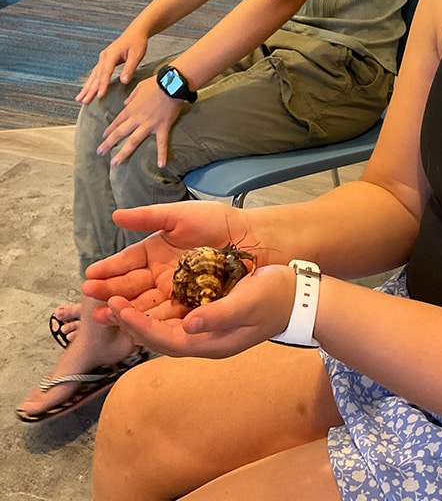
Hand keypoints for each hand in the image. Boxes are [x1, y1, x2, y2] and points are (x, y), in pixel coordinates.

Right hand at [77, 29, 147, 104]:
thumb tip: (123, 81)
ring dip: (86, 87)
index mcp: (111, 55)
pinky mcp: (105, 60)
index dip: (102, 85)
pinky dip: (91, 82)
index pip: (105, 73)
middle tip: (84, 101)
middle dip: (89, 89)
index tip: (99, 95)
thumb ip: (129, 69)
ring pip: (93, 75)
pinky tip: (87, 89)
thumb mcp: (136, 55)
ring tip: (80, 98)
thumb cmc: (137, 42)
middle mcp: (104, 57)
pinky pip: (96, 73)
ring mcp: (103, 58)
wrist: (135, 32)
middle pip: (96, 76)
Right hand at [83, 201, 269, 318]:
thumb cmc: (218, 222)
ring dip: (124, 309)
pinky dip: (149, 320)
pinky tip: (132, 324)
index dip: (109, 268)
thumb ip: (149, 216)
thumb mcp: (181, 216)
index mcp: (155, 252)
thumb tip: (116, 215)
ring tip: (103, 312)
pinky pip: (167, 316)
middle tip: (89, 296)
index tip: (90, 274)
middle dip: (109, 291)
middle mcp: (161, 274)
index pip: (127, 262)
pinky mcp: (190, 305)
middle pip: (131, 286)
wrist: (252, 238)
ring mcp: (175, 291)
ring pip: (144, 304)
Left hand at [96, 76, 182, 167]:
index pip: (116, 122)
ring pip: (133, 141)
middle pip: (119, 133)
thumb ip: (130, 97)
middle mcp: (136, 119)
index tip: (103, 137)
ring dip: (123, 153)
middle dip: (108, 144)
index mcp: (130, 109)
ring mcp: (149, 125)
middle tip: (100, 153)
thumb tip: (124, 104)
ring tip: (115, 163)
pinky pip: (162, 143)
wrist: (171, 84)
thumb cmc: (156, 83)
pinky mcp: (162, 127)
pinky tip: (161, 165)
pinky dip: (161, 154)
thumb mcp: (139, 88)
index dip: (109, 130)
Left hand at [104, 264, 294, 358]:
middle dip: (130, 321)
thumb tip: (190, 324)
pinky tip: (141, 293)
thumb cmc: (276, 296)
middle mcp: (204, 339)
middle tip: (104, 303)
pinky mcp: (208, 314)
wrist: (298, 296)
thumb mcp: (250, 301)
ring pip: (162, 326)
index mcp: (212, 342)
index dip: (140, 326)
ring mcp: (205, 328)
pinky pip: (173, 315)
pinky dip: (153, 306)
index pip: (166, 339)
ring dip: (137, 314)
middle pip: (158, 336)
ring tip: (112, 299)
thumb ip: (220, 314)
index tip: (119, 309)